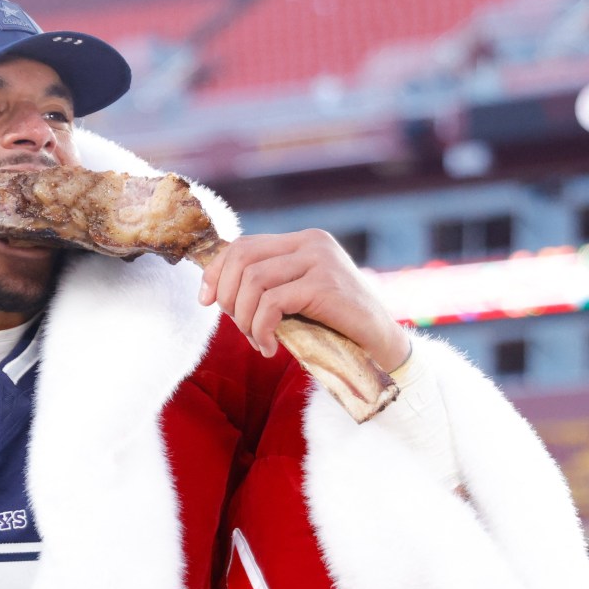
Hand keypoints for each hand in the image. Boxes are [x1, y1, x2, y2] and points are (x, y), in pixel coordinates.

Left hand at [198, 229, 409, 370]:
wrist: (382, 345)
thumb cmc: (335, 326)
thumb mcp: (297, 298)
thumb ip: (269, 286)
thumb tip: (215, 291)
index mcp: (303, 240)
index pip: (243, 244)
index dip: (216, 271)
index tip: (206, 301)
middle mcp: (311, 242)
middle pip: (242, 258)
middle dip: (227, 297)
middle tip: (238, 327)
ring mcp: (319, 260)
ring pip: (253, 281)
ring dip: (244, 318)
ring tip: (257, 341)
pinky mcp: (324, 285)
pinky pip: (272, 303)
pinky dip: (261, 329)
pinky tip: (270, 348)